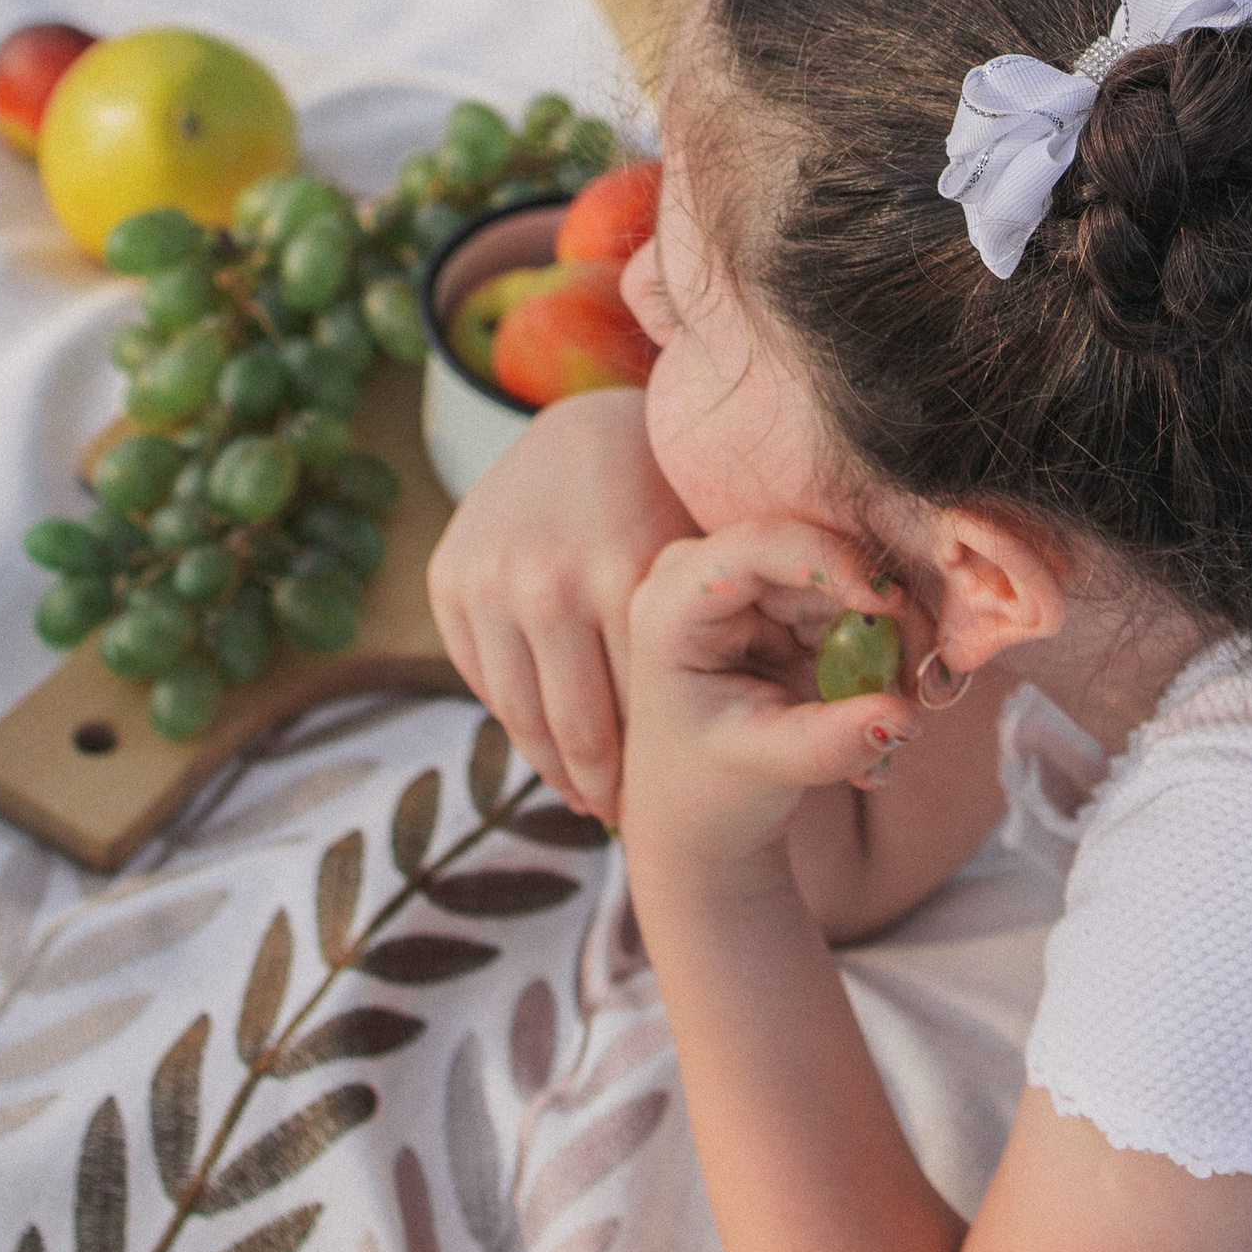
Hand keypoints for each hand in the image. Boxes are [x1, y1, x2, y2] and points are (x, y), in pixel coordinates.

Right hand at [425, 390, 691, 819]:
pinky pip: (482, 679)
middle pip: (576, 725)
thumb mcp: (705, 556)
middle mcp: (548, 580)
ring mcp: (490, 581)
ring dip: (553, 768)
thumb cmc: (669, 501)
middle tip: (622, 821)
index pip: (639, 709)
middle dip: (602, 786)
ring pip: (521, 713)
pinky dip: (514, 721)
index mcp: (625, 571)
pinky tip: (544, 748)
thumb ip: (728, 631)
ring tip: (585, 799)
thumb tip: (805, 708)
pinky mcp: (447, 581)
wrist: (583, 430)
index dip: (652, 771)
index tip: (660, 810)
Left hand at [623, 519, 918, 880]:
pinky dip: (880, 654)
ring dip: (889, 642)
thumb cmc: (709, 789)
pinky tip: (881, 707)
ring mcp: (747, 582)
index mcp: (671, 606)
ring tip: (900, 713)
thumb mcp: (766, 765)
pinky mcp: (784, 598)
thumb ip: (832, 742)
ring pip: (847, 580)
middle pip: (816, 557)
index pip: (754, 547)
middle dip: (880, 614)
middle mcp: (705, 574)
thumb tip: (905, 716)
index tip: (891, 604)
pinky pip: (855, 605)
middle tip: (924, 683)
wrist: (698, 809)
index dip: (829, 560)